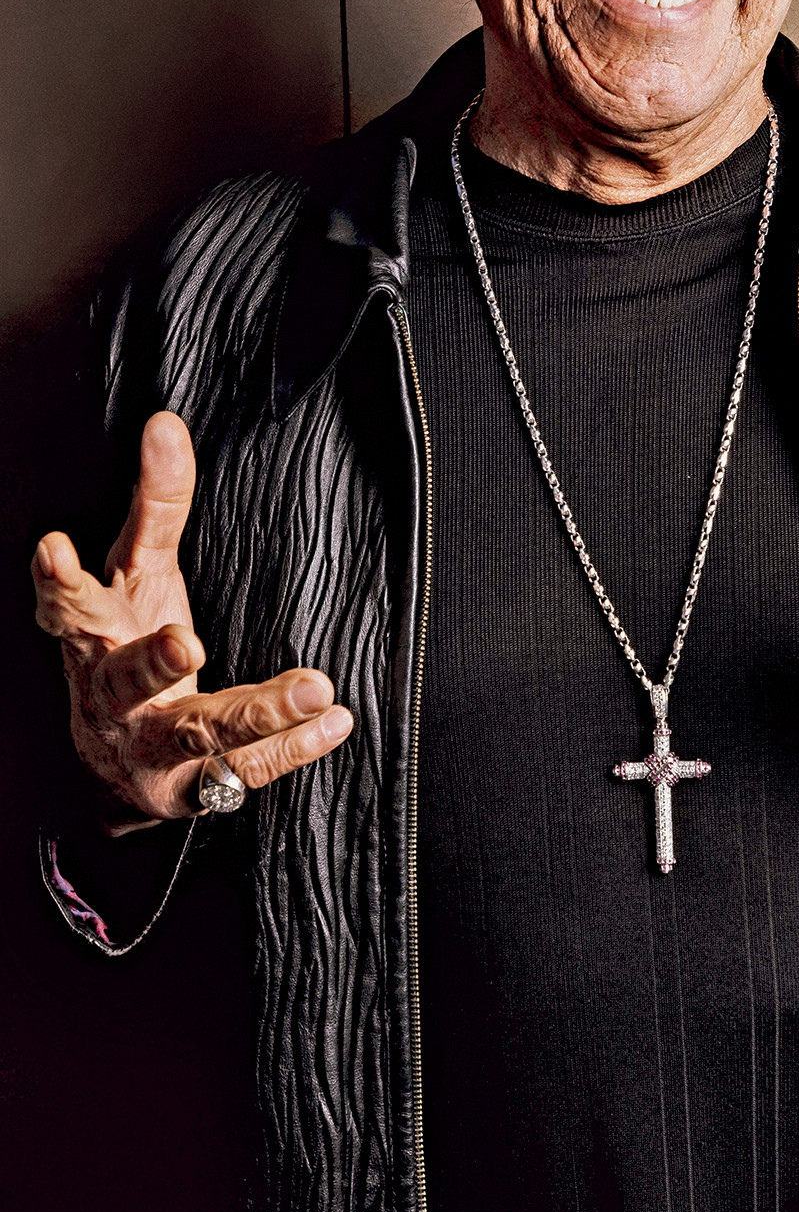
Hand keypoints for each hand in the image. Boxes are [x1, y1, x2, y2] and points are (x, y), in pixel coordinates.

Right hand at [33, 412, 353, 830]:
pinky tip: (333, 720)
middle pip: (126, 677)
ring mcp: (148, 748)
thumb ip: (158, 503)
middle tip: (186, 638)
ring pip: (196, 732)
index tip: (53, 549)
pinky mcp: (186, 789)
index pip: (69, 604)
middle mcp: (112, 696)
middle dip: (152, 659)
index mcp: (93, 636)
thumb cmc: (126, 644)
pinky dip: (292, 745)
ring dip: (256, 712)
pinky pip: (244, 770)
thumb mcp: (137, 573)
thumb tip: (166, 422)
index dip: (57, 581)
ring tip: (313, 688)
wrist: (111, 765)